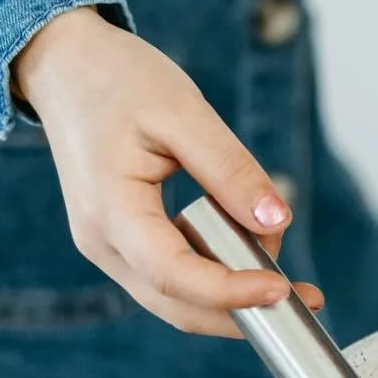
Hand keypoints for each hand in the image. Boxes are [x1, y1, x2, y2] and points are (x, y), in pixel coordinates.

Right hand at [14, 8, 323, 335]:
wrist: (68, 69)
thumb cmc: (118, 81)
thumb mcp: (184, 113)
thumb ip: (230, 169)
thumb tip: (277, 220)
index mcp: (109, 210)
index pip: (174, 275)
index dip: (231, 292)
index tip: (283, 290)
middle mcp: (102, 243)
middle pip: (178, 305)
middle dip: (243, 308)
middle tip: (309, 295)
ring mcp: (109, 247)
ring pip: (177, 297)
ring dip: (232, 290)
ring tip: (276, 241)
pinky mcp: (124, 241)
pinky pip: (174, 274)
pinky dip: (216, 268)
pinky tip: (249, 239)